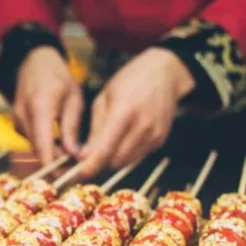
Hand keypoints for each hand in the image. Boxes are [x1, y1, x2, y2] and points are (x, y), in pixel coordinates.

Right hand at [13, 46, 82, 163]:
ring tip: (72, 155)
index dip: (54, 166)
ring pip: (35, 147)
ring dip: (52, 154)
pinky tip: (59, 143)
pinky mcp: (16, 123)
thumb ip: (72, 129)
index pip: (43, 146)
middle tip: (77, 170)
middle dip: (57, 163)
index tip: (69, 177)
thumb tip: (75, 156)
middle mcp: (23, 115)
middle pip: (38, 151)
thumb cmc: (58, 77)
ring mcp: (17, 120)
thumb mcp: (73, 100)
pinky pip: (32, 141)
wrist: (34, 62)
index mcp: (40, 106)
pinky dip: (45, 145)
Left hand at [79, 47, 193, 177]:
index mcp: (123, 113)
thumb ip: (95, 130)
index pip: (104, 151)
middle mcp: (141, 127)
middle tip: (91, 154)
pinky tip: (125, 137)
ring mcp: (154, 135)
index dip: (90, 167)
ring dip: (114, 158)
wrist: (165, 72)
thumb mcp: (104, 98)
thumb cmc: (130, 80)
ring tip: (108, 143)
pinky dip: (127, 153)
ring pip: (127, 162)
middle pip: (115, 162)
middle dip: (100, 161)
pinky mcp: (160, 140)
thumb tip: (84, 156)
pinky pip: (138, 156)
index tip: (79, 172)